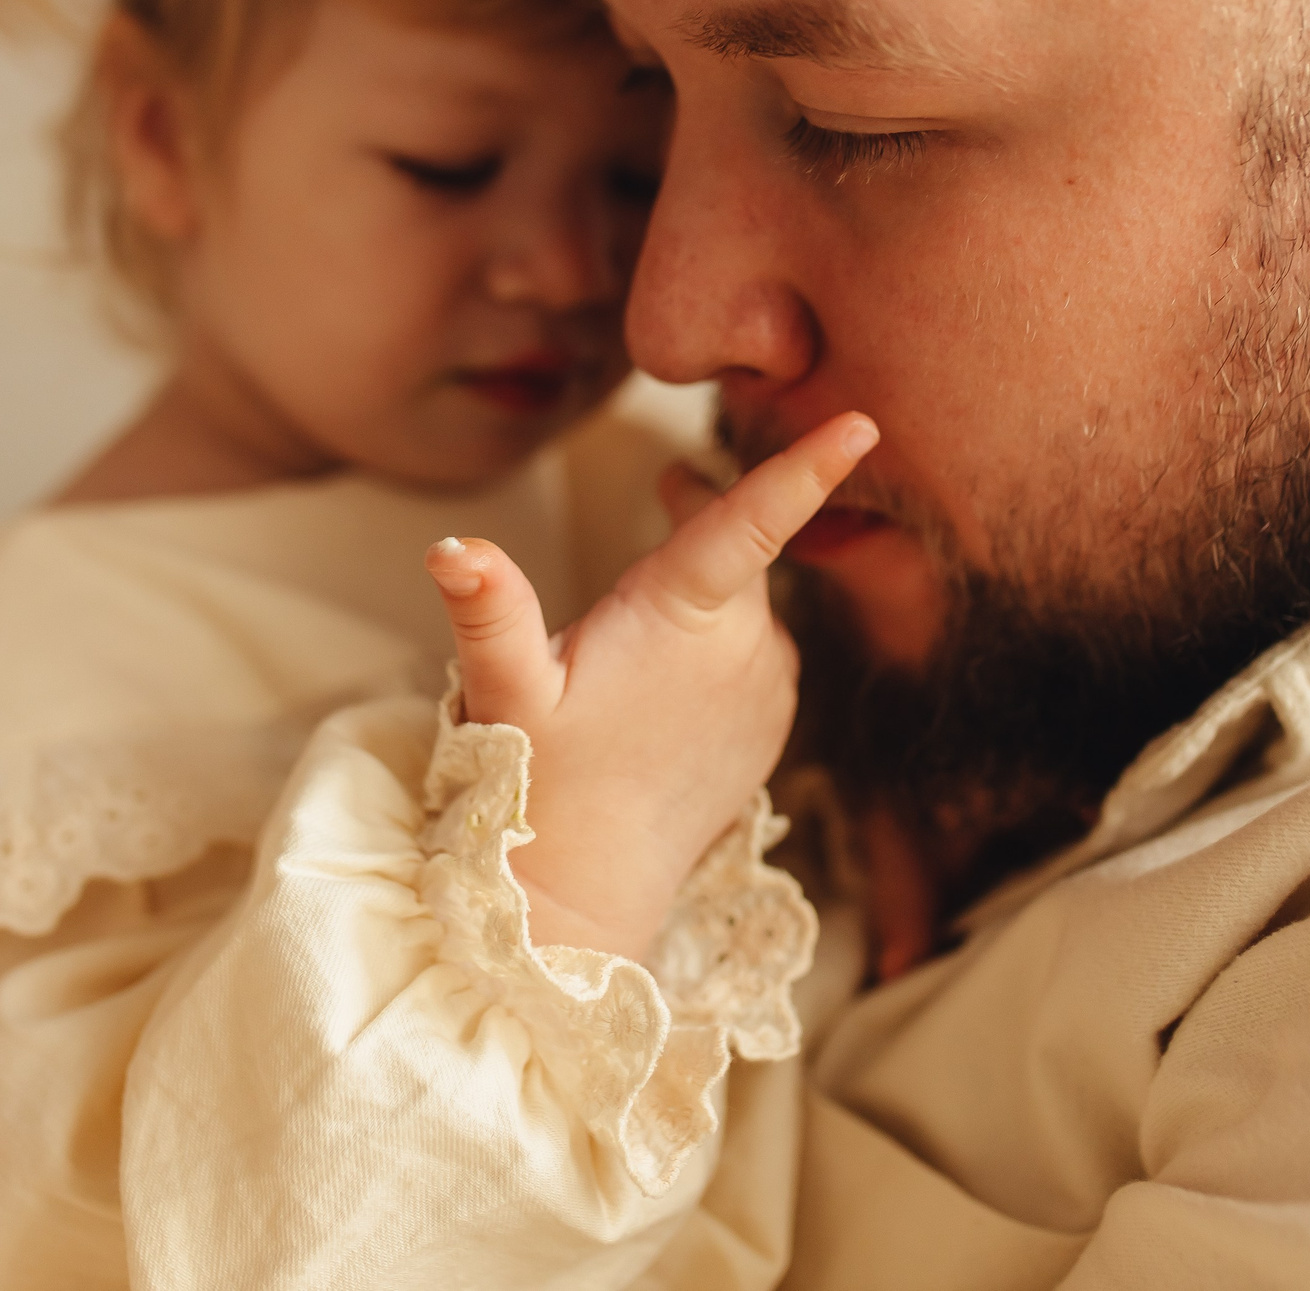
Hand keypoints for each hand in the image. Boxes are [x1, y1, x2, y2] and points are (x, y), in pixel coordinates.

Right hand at [424, 412, 878, 957]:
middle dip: (704, 513)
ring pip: (747, 604)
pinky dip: (721, 645)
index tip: (859, 421)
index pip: (752, 521)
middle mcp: (748, 647)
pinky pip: (757, 652)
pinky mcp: (775, 722)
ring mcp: (771, 688)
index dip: (805, 466)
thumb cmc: (539, 781)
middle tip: (665, 488)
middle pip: (741, 548)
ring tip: (640, 633)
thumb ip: (487, 608)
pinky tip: (669, 684)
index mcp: (683, 617)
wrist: (588, 888)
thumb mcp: (504, 690)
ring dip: (706, 595)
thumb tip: (450, 547)